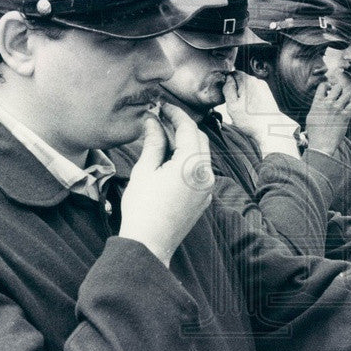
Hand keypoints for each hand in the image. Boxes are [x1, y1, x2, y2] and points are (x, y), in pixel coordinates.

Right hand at [119, 104, 213, 265]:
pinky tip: (170, 159)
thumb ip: (153, 142)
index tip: (163, 106)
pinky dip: (188, 160)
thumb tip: (153, 120)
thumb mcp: (145, 170)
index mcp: (192, 165)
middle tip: (162, 119)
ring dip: (186, 143)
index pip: (189, 128)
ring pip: (201, 155)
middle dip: (183, 127)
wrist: (149, 245)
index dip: (175, 114)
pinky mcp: (204, 199)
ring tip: (163, 138)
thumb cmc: (142, 208)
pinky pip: (200, 171)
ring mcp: (207, 188)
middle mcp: (206, 175)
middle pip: (199, 139)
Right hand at [223, 72, 298, 157]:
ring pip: (248, 88)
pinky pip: (255, 94)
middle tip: (236, 105)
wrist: (270, 131)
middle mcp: (258, 80)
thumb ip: (227, 89)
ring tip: (245, 109)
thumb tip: (227, 79)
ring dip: (244, 96)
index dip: (227, 83)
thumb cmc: (250, 120)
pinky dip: (251, 100)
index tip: (228, 95)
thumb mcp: (232, 106)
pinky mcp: (268, 95)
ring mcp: (264, 87)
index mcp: (247, 80)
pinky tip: (252, 110)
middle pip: (241, 80)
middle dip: (236, 90)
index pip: (232, 73)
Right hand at [305, 79, 350, 154]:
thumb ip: (316, 106)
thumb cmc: (314, 132)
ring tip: (345, 100)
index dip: (326, 85)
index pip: (322, 86)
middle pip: (337, 87)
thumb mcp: (310, 116)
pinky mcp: (345, 116)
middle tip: (339, 93)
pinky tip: (348, 107)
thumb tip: (320, 101)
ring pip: (346, 94)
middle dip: (339, 89)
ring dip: (346, 96)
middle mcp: (328, 104)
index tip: (329, 88)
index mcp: (317, 103)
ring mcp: (337, 109)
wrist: (322, 144)